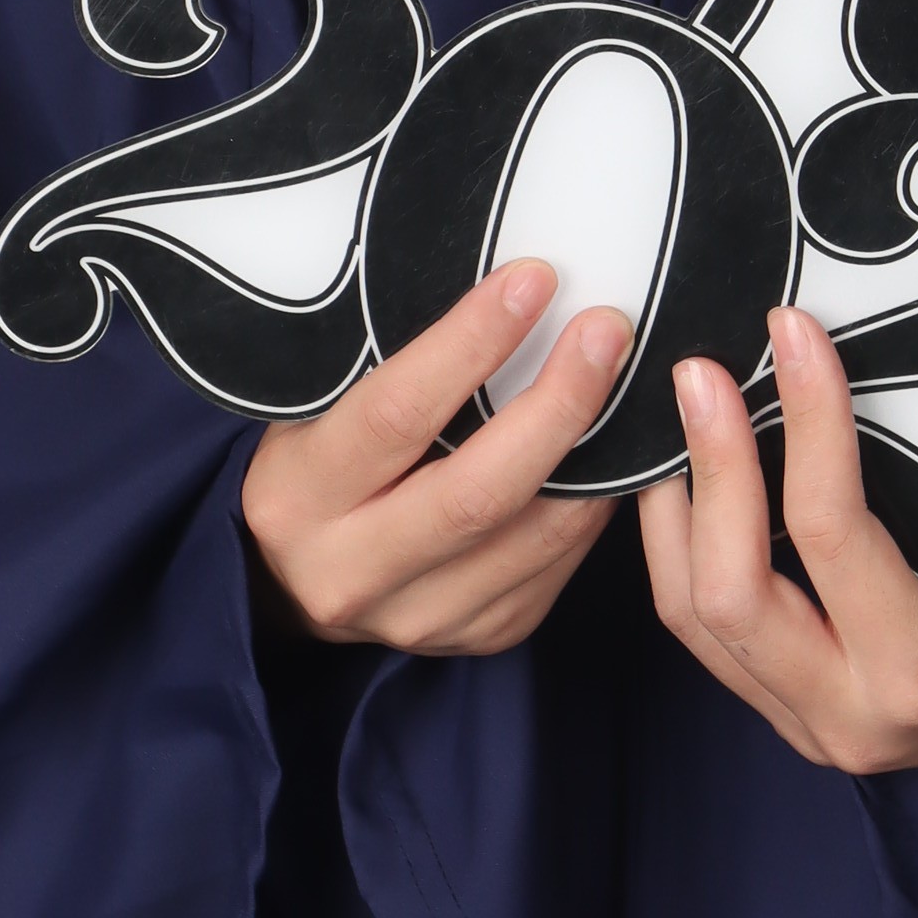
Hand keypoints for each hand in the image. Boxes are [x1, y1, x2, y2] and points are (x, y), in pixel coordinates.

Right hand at [241, 263, 624, 652]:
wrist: (293, 586)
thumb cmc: (317, 468)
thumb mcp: (317, 411)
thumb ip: (386, 368)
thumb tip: (501, 296)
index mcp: (299, 496)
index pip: (398, 414)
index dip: (472, 344)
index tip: (534, 282)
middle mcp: (352, 570)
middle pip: (478, 492)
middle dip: (557, 404)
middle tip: (605, 331)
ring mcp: (418, 616)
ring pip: (534, 537)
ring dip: (594, 455)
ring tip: (624, 380)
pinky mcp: (477, 636)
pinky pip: (556, 567)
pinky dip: (592, 505)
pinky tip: (606, 453)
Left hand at [638, 304, 917, 773]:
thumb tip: (857, 363)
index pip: (826, 529)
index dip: (804, 416)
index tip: (791, 333)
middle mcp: (851, 715)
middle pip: (726, 591)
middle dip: (707, 468)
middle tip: (698, 371)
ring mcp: (813, 729)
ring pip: (694, 620)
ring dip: (673, 514)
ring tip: (667, 420)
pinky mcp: (794, 721)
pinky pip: (709, 638)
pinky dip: (685, 555)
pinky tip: (686, 490)